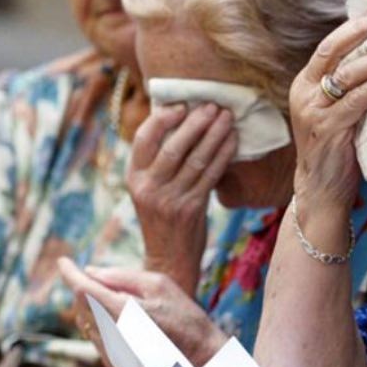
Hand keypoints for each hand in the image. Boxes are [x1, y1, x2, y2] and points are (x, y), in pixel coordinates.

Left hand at [58, 259, 227, 366]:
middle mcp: (111, 335)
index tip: (63, 261)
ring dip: (93, 306)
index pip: (83, 288)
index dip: (70, 273)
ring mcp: (110, 353)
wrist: (200, 360)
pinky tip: (123, 321)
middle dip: (87, 288)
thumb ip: (122, 276)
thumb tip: (91, 272)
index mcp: (122, 312)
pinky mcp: (113, 364)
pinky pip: (95, 336)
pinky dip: (100, 323)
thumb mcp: (159, 284)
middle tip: (107, 280)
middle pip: (81, 303)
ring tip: (124, 303)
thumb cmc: (184, 317)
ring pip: (86, 320)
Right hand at [127, 103, 236, 290]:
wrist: (169, 261)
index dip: (162, 118)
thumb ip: (158, 163)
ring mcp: (169, 199)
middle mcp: (148, 187)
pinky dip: (223, 155)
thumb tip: (182, 123)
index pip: (143, 139)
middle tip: (212, 106)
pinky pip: (210, 175)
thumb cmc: (163, 219)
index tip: (181, 105)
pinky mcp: (191, 209)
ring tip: (226, 117)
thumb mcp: (150, 190)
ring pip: (195, 159)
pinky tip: (233, 141)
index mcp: (134, 178)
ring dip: (214, 135)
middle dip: (195, 122)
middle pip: (172, 146)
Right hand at [289, 16, 366, 225]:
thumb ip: (355, 86)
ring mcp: (312, 111)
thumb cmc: (338, 149)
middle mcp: (304, 93)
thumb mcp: (342, 110)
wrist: (322, 191)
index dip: (356, 26)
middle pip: (335, 51)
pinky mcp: (327, 129)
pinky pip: (357, 100)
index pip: (330, 45)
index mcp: (305, 83)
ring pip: (348, 74)